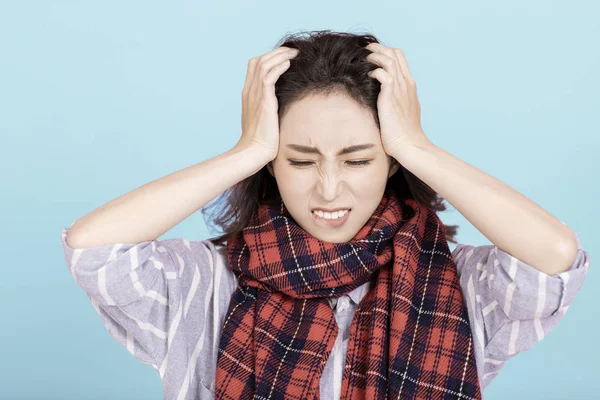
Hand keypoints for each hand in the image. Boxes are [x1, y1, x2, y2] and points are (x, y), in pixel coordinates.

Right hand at [234, 46, 299, 161]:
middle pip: (259, 60)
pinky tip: (289, 64)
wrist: (254, 152)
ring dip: (280, 56)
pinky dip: (279, 67)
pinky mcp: (263, 102)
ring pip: (263, 64)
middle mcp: (249, 91)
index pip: (254, 65)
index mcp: (248, 94)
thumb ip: (269, 105)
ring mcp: (254, 95)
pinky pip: (268, 77)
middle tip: (293, 51)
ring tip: (294, 54)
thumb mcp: (264, 118)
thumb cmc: (261, 140)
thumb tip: (282, 101)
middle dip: (277, 52)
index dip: (270, 56)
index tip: (285, 56)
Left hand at [365, 42, 430, 159]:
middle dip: (379, 48)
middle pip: (395, 54)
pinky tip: (368, 75)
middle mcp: (407, 84)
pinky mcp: (391, 97)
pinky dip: (375, 71)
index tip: (372, 53)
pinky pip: (383, 75)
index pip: (400, 58)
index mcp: (410, 85)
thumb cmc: (404, 133)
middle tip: (365, 50)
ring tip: (364, 57)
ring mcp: (400, 89)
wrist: (409, 145)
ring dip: (375, 56)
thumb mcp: (402, 110)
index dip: (386, 51)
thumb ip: (396, 99)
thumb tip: (384, 96)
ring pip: (389, 60)